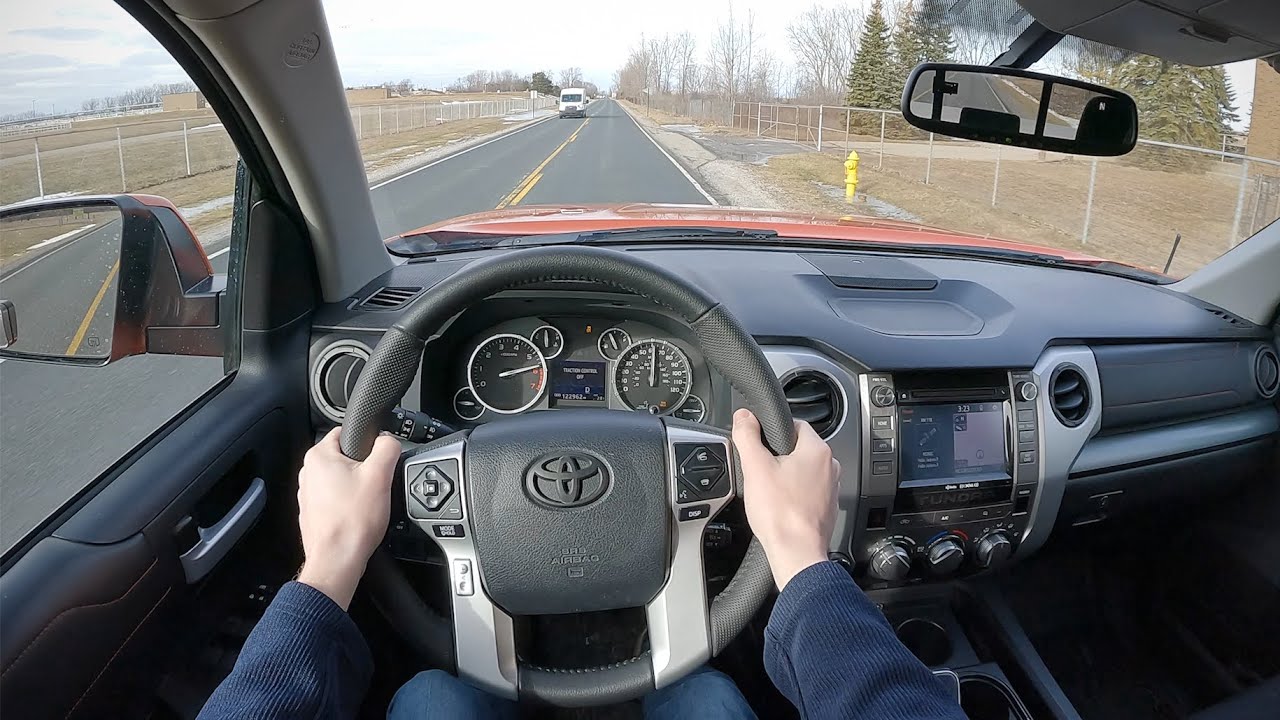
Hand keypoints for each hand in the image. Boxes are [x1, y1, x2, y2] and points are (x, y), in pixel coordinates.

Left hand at [295, 427, 399, 609]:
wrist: (338, 560)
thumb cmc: (352, 522)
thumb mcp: (380, 475)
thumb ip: (387, 448)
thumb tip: (389, 440)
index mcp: (319, 457)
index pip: (346, 432)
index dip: (368, 443)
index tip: (377, 460)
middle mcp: (308, 473)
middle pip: (346, 458)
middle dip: (363, 469)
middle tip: (375, 485)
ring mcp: (308, 494)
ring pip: (341, 480)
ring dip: (356, 488)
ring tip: (366, 504)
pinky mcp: (314, 512)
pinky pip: (336, 500)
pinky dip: (348, 505)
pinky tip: (357, 516)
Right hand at [732, 409, 840, 589]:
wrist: (796, 553)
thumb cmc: (780, 514)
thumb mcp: (755, 468)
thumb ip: (747, 436)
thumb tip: (743, 417)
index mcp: (817, 450)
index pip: (795, 424)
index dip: (772, 433)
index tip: (760, 446)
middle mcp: (831, 467)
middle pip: (798, 449)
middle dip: (778, 458)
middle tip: (761, 474)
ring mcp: (831, 488)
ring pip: (803, 472)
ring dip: (786, 478)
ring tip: (771, 493)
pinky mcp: (827, 507)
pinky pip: (808, 492)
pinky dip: (794, 496)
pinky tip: (781, 507)